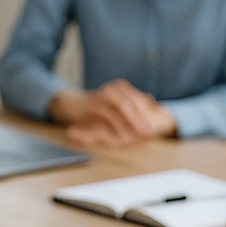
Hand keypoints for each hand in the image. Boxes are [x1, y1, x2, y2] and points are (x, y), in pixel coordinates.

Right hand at [51, 79, 176, 146]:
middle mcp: (110, 91)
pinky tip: (117, 138)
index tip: (153, 127)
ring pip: (114, 113)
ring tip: (133, 137)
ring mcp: (99, 99)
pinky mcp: (89, 110)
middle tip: (146, 133)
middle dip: (137, 120)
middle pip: (127, 105)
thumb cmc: (99, 104)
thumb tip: (151, 100)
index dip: (145, 114)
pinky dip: (110, 130)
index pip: (137, 100)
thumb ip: (134, 100)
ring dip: (125, 126)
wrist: (73, 104)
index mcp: (120, 88)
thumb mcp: (117, 99)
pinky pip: (101, 120)